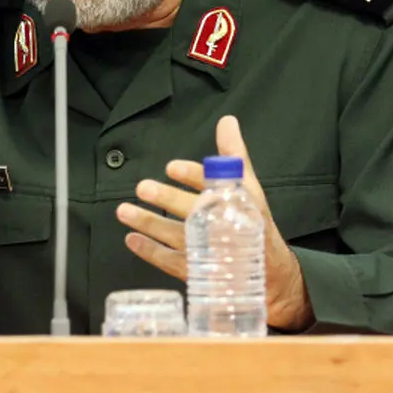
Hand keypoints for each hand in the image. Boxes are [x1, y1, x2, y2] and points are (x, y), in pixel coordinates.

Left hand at [115, 115, 314, 331]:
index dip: (193, 176)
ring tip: (123, 211)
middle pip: (192, 210)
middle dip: (167, 198)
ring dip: (148, 223)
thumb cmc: (252, 220)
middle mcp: (220, 225)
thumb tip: (226, 121)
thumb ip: (233, 152)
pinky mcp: (196, 270)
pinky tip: (131, 239)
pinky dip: (149, 251)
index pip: (215, 185)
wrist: (268, 271)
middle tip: (143, 187)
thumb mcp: (248, 184)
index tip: (172, 167)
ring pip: (174, 235)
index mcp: (236, 202)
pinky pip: (169, 261)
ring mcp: (207, 250)